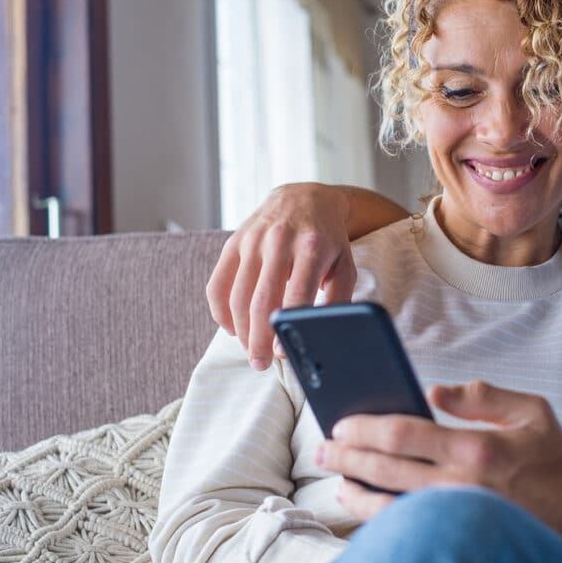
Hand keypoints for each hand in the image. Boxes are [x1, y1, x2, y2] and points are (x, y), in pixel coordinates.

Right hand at [206, 183, 357, 369]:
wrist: (305, 199)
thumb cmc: (329, 241)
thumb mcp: (344, 266)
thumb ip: (338, 300)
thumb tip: (323, 336)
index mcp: (311, 248)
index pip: (295, 297)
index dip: (285, 329)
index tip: (283, 353)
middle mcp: (278, 241)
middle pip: (261, 301)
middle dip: (257, 340)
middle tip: (260, 363)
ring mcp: (252, 240)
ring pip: (237, 296)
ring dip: (240, 331)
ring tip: (250, 350)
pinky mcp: (233, 242)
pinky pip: (217, 284)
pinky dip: (221, 312)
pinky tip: (232, 328)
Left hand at [317, 381, 561, 542]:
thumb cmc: (556, 462)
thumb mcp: (531, 411)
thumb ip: (482, 395)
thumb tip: (436, 391)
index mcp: (476, 448)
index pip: (404, 434)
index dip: (365, 428)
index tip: (342, 423)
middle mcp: (460, 485)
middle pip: (386, 470)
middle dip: (347, 457)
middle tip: (324, 449)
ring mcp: (456, 515)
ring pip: (389, 506)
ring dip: (356, 492)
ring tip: (337, 479)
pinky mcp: (457, 534)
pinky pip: (408, 527)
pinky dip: (380, 517)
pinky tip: (366, 505)